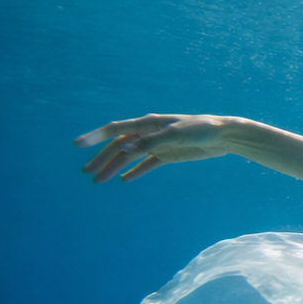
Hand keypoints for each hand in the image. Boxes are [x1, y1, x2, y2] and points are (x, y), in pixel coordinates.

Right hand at [75, 114, 233, 182]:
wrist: (224, 136)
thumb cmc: (201, 129)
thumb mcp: (176, 135)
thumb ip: (150, 142)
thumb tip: (123, 146)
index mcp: (148, 123)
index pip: (116, 129)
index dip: (96, 136)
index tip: (78, 144)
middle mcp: (149, 133)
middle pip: (119, 146)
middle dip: (102, 158)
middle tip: (88, 172)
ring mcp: (157, 144)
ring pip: (130, 157)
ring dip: (115, 167)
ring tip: (99, 180)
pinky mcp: (168, 155)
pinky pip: (147, 164)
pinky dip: (136, 171)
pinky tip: (125, 180)